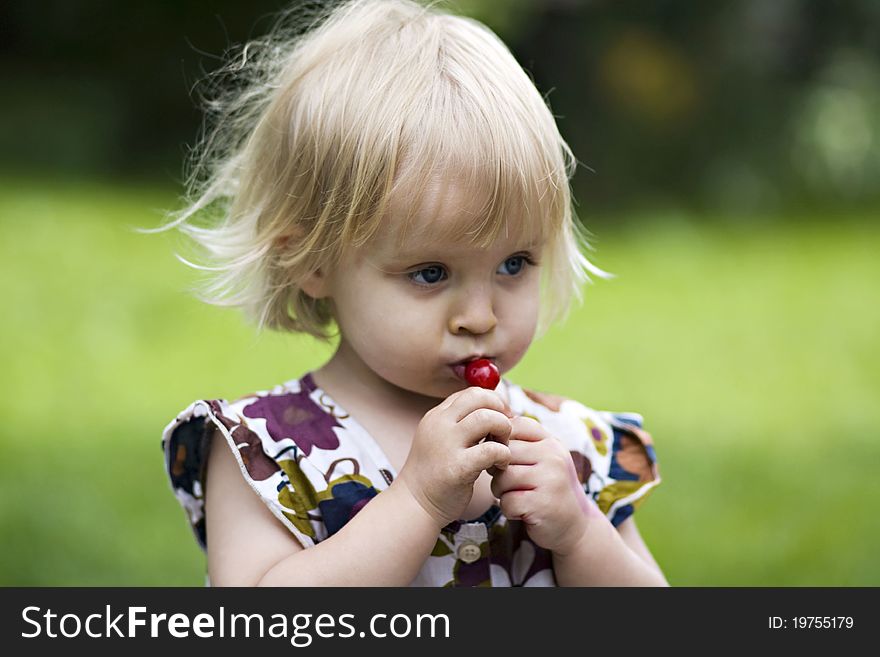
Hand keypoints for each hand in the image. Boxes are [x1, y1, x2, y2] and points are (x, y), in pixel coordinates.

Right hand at [396, 387, 513, 527]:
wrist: (414, 505)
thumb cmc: (434, 474)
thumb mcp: (440, 439)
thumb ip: (459, 423)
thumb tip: (493, 409)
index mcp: (437, 416)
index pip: (472, 392)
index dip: (493, 401)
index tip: (501, 418)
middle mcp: (440, 425)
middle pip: (480, 398)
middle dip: (500, 411)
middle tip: (504, 432)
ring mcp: (447, 445)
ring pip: (488, 418)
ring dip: (504, 430)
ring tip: (503, 447)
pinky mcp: (457, 467)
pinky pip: (491, 450)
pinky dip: (503, 455)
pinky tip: (500, 465)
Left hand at [489, 416, 595, 553]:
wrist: (575, 526)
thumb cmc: (548, 489)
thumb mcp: (542, 460)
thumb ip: (520, 444)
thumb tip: (486, 432)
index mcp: (551, 442)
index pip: (514, 426)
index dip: (500, 442)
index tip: (505, 459)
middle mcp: (554, 457)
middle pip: (503, 453)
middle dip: (497, 470)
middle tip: (507, 483)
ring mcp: (551, 480)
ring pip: (503, 477)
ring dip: (501, 491)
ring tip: (514, 496)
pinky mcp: (543, 504)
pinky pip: (507, 501)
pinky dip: (508, 510)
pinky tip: (522, 512)